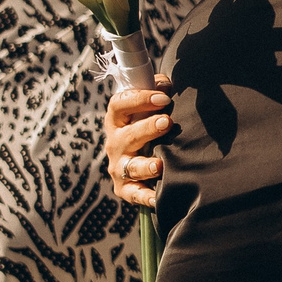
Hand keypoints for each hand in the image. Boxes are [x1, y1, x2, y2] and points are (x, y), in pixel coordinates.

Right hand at [106, 84, 170, 209]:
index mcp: (117, 120)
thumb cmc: (148, 122)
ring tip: (160, 165)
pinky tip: (158, 198)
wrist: (142, 154)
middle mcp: (115, 143)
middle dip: (146, 129)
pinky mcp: (125, 188)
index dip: (139, 99)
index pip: (119, 105)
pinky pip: (134, 194)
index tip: (163, 97)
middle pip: (127, 136)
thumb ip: (158, 89)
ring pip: (129, 167)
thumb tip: (167, 84)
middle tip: (166, 122)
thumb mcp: (150, 104)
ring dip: (144, 166)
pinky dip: (145, 197)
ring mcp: (118, 166)